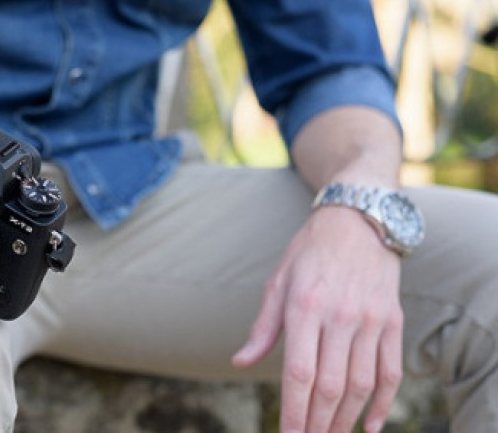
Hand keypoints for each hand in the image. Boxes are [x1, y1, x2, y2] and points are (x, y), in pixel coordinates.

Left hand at [232, 206, 403, 432]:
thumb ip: (263, 327)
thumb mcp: (278, 282)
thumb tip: (239, 361)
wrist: (358, 220)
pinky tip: (370, 425)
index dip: (293, 411)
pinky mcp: (393, 321)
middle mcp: (339, 317)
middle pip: (330, 386)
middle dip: (318, 423)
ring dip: (346, 419)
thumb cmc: (308, 253)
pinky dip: (383, 403)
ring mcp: (370, 321)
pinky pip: (391, 371)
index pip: (299, 373)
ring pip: (361, 384)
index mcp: (304, 308)